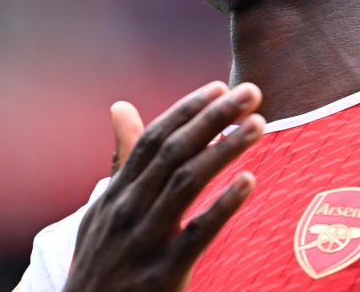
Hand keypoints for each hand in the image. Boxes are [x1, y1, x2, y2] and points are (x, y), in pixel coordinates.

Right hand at [64, 81, 264, 291]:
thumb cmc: (102, 262)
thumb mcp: (101, 210)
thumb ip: (121, 160)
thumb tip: (121, 106)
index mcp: (117, 192)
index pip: (153, 138)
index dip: (188, 110)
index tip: (220, 87)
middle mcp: (128, 209)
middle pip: (174, 150)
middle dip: (215, 116)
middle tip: (251, 92)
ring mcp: (145, 240)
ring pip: (187, 182)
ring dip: (225, 148)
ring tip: (258, 125)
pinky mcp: (164, 273)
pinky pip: (199, 233)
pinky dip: (224, 204)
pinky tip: (249, 181)